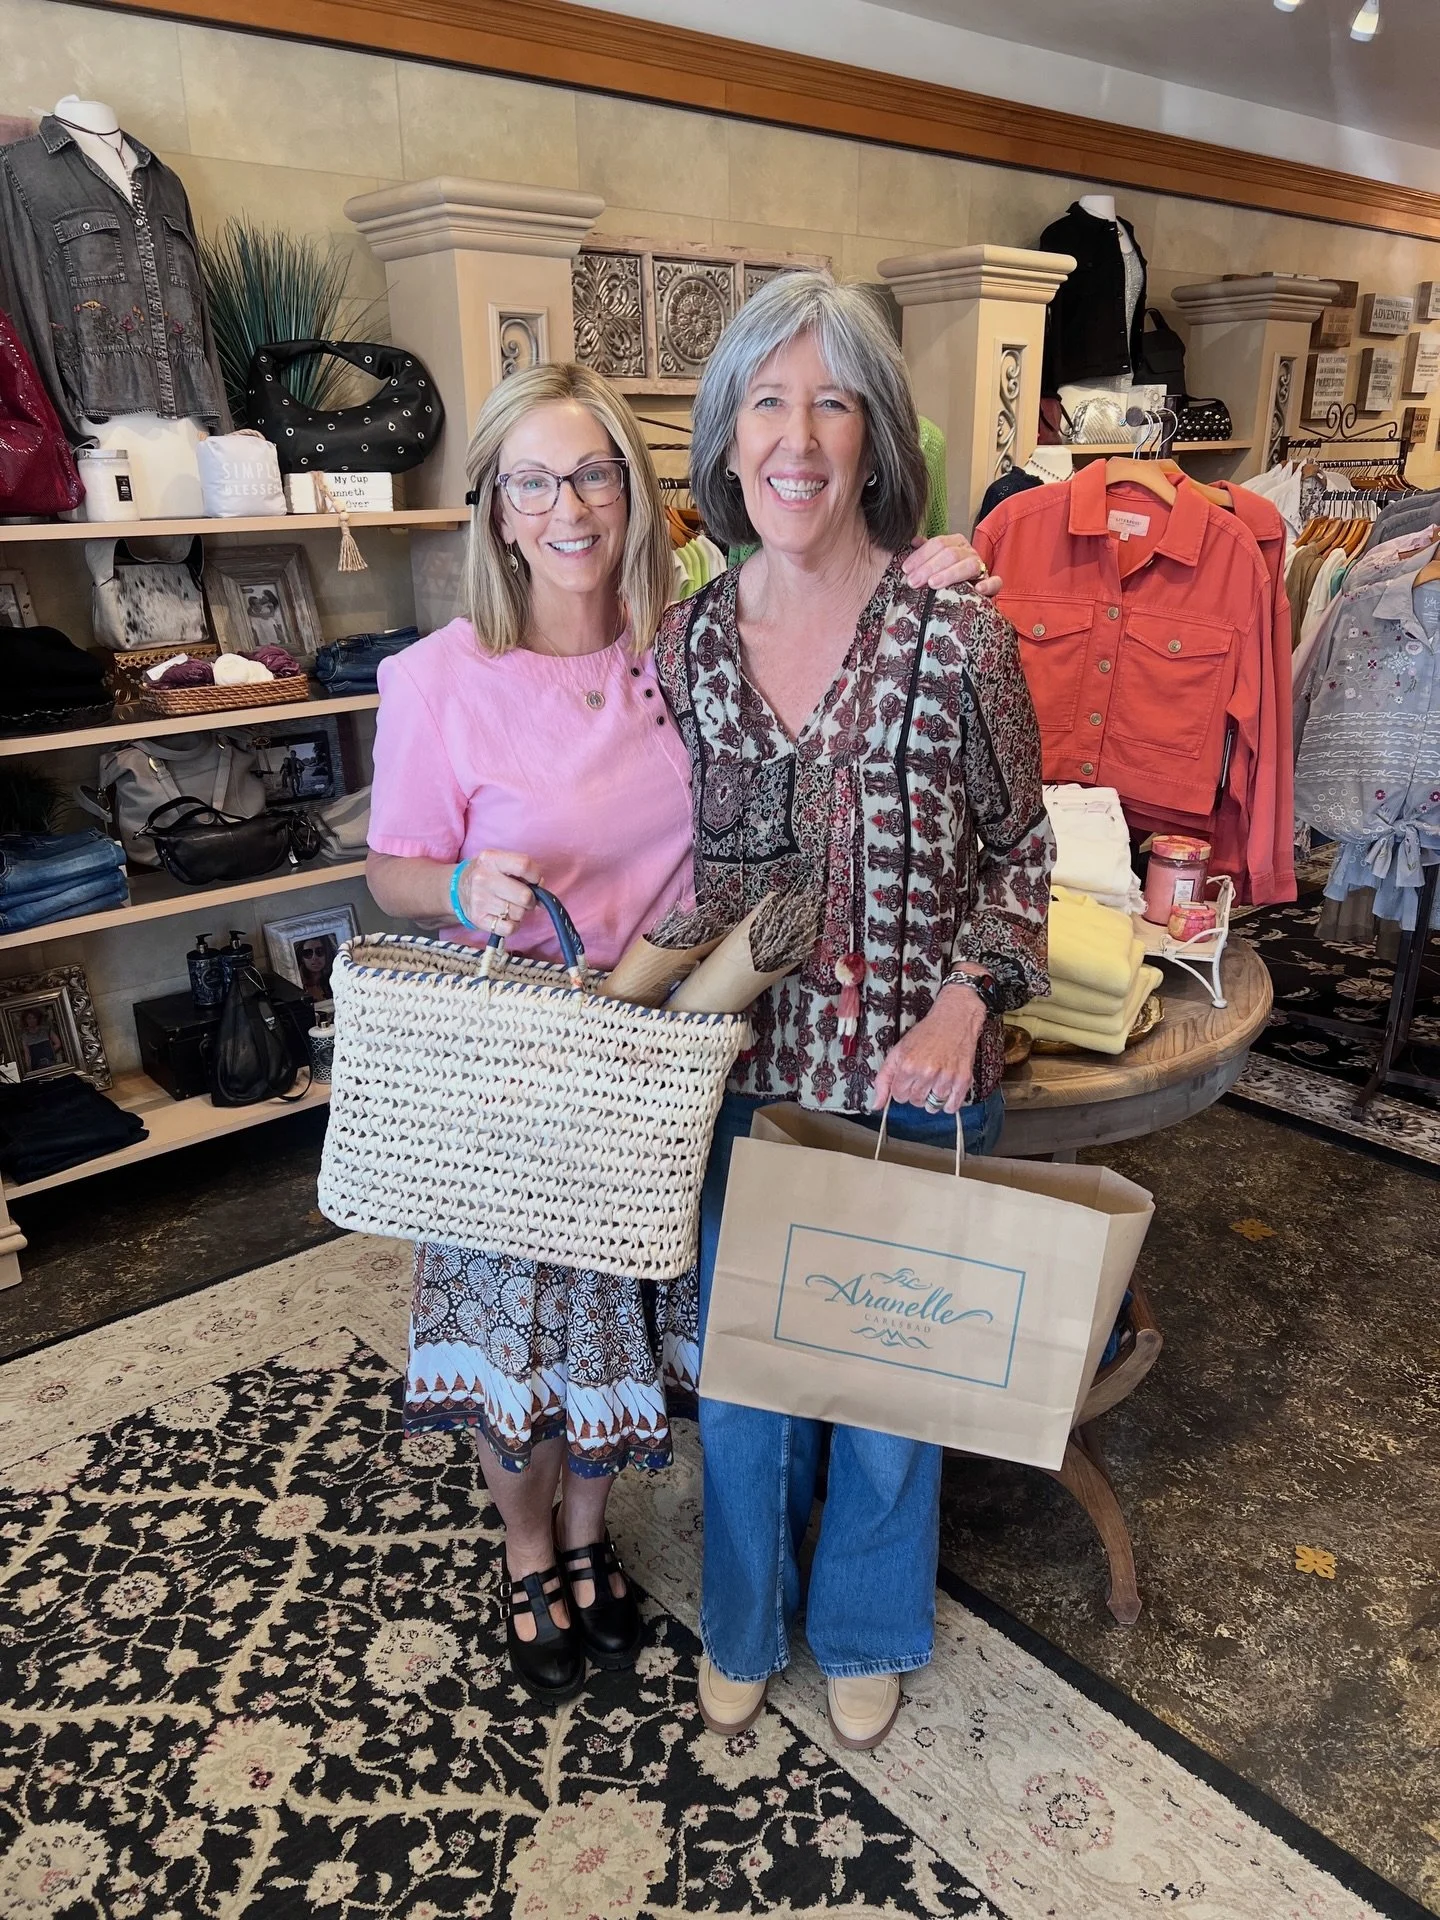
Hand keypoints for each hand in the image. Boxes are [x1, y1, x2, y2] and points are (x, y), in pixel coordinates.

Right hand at [458, 848, 541, 935]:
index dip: (535, 875)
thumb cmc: (489, 875)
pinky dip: (513, 925)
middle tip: (523, 899)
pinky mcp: (478, 919)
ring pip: (518, 913)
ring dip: (520, 912)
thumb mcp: (501, 863)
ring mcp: (479, 900)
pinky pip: (509, 928)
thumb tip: (542, 892)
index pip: (524, 865)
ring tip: (510, 906)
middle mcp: (483, 878)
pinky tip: (506, 918)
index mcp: (492, 859)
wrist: (458, 889)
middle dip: (530, 900)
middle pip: (525, 896)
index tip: (534, 881)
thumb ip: (524, 872)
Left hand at [872, 982, 986, 1114]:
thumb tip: (876, 1105)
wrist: (954, 1019)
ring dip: (932, 1098)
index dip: (902, 1088)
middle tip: (922, 1076)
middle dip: (916, 1092)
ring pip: (932, 1107)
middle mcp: (927, 1073)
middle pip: (915, 1102)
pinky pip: (951, 1107)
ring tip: (935, 1080)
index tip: (908, 1078)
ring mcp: (946, 1077)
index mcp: (908, 1065)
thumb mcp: (898, 1051)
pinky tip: (946, 1088)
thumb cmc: (926, 1034)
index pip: (899, 1096)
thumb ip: (883, 1079)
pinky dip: (948, 1103)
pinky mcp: (963, 1080)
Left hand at [903, 531, 1001, 598]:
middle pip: (950, 554)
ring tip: (933, 584)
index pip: (937, 544)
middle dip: (929, 567)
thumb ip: (925, 551)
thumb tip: (913, 541)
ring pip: (968, 565)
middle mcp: (969, 552)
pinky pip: (995, 582)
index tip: (906, 569)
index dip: (920, 556)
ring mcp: (981, 567)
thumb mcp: (935, 562)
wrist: (971, 592)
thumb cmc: (948, 577)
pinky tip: (978, 590)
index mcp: (955, 543)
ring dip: (949, 574)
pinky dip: (988, 585)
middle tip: (913, 581)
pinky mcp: (992, 584)